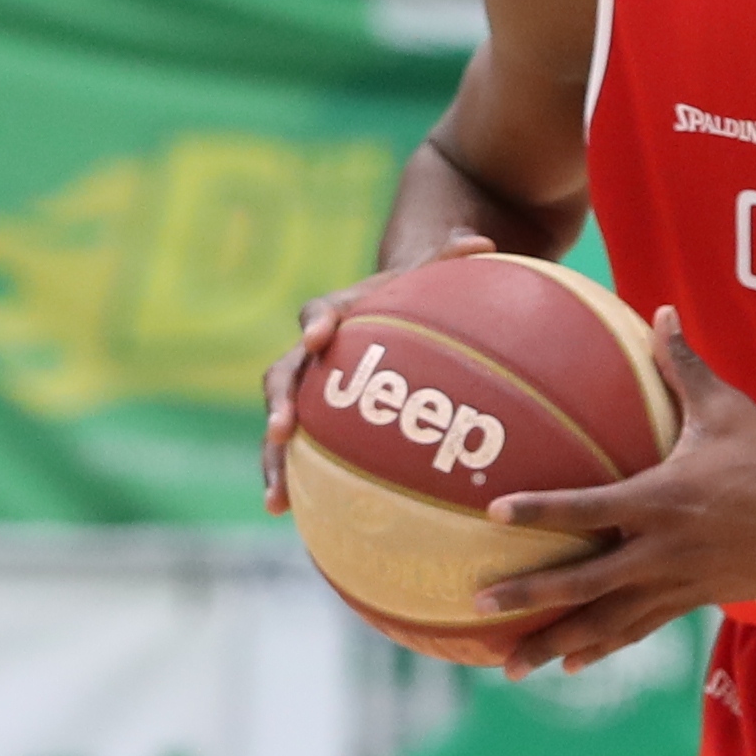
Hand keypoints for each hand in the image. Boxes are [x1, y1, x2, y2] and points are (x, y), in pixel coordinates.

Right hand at [262, 231, 494, 509]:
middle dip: (280, 403)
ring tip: (275, 499)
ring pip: (278, 424)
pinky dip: (289, 481)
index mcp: (336, 315)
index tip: (318, 338)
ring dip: (272, 460)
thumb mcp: (430, 278)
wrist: (384, 318)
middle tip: (283, 432)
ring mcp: (306, 393)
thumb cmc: (411, 298)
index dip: (316, 324)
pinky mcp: (310, 425)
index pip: (318, 313)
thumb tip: (483, 241)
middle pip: (283, 375)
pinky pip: (295, 455)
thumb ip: (449, 262)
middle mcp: (311, 355)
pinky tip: (286, 514)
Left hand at [475, 313, 755, 670]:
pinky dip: (600, 647)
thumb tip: (660, 310)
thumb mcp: (729, 409)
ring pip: (605, 622)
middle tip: (479, 604)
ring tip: (508, 666)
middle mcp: (662, 549)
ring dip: (555, 642)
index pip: (589, 506)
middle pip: (584, 581)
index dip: (541, 510)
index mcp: (663, 499)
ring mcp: (675, 582)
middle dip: (530, 594)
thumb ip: (684, 365)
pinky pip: (635, 629)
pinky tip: (568, 663)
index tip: (494, 514)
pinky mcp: (689, 602)